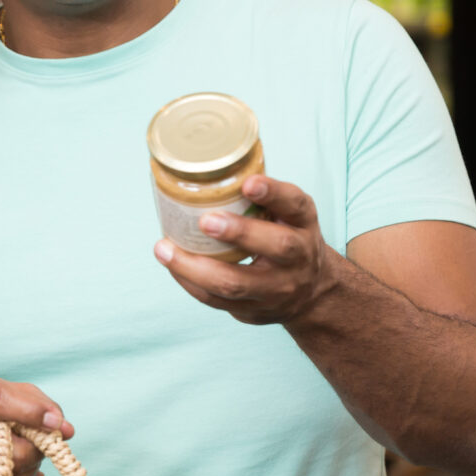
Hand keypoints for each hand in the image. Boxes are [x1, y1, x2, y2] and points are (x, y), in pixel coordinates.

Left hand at [153, 174, 335, 325]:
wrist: (311, 293)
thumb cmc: (289, 238)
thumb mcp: (289, 214)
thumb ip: (261, 193)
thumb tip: (209, 163)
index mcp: (304, 224)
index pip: (295, 204)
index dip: (273, 193)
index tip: (248, 183)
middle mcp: (298, 258)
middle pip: (277, 247)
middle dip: (239, 233)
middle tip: (205, 221)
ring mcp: (276, 289)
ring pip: (235, 284)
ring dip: (194, 267)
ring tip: (163, 249)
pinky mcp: (253, 311)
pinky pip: (216, 301)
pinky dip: (189, 283)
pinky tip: (171, 265)